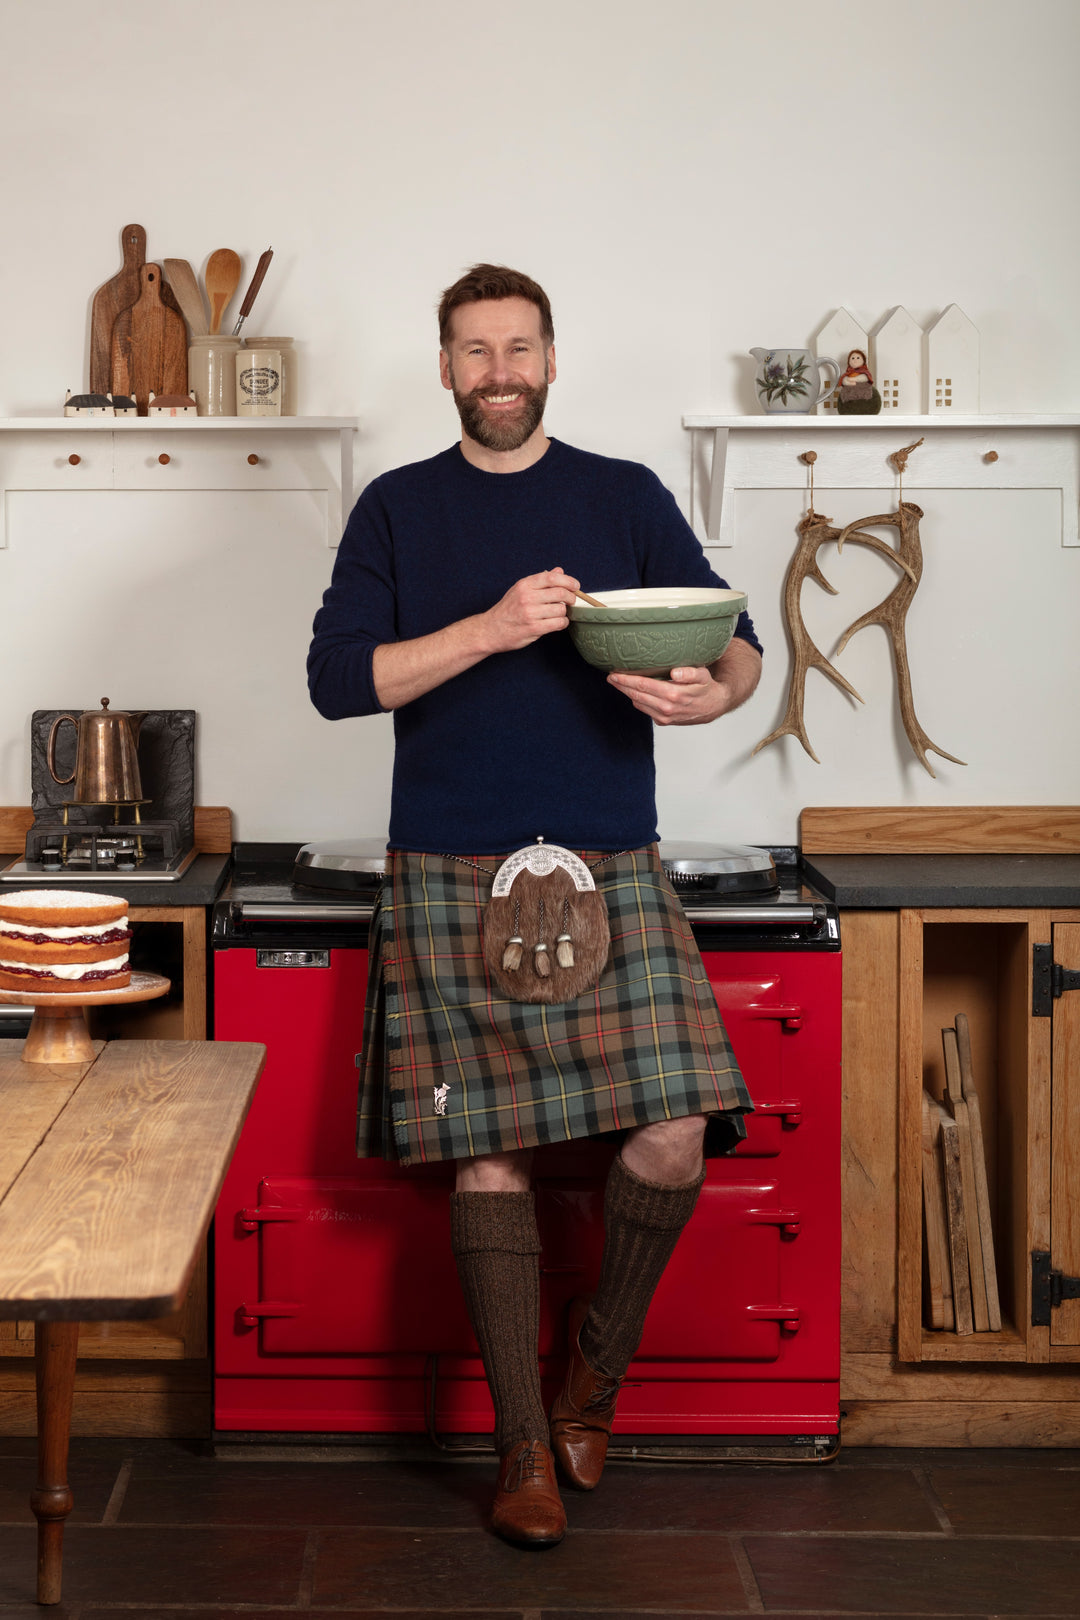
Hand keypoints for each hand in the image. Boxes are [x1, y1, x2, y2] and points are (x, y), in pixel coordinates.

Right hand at [482, 567, 579, 652]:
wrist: (491, 630)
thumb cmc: (507, 610)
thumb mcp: (520, 590)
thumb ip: (540, 581)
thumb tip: (558, 571)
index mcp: (525, 585)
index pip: (552, 578)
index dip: (568, 581)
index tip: (575, 586)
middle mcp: (527, 597)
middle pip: (560, 593)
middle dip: (571, 597)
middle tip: (571, 600)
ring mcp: (530, 613)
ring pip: (561, 610)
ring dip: (564, 612)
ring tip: (558, 614)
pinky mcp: (534, 628)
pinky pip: (558, 623)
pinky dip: (562, 623)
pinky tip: (558, 623)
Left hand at [606, 664, 733, 725]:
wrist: (713, 706)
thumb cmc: (706, 686)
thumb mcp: (702, 674)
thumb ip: (689, 672)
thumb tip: (675, 673)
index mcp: (673, 694)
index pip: (643, 685)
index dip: (626, 679)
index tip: (614, 674)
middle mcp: (666, 708)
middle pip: (636, 695)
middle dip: (622, 686)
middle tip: (611, 677)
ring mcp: (664, 717)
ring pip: (638, 703)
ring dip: (628, 693)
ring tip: (620, 683)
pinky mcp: (663, 722)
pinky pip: (645, 710)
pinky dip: (638, 701)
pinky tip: (636, 693)